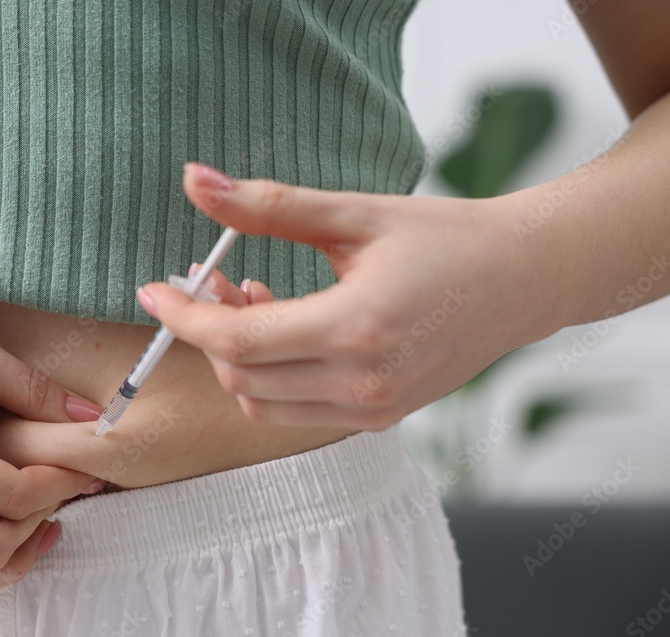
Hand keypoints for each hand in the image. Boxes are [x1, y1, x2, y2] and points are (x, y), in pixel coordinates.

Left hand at [133, 163, 562, 429]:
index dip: (184, 315)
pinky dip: (270, 376)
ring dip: (236, 357)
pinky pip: (296, 412)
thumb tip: (194, 180)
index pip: (238, 339)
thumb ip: (268, 204)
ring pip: (262, 404)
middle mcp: (363, 382)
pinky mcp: (380, 417)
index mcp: (357, 326)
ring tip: (249, 296)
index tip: (153, 290)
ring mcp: (373, 408)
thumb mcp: (354, 213)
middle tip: (206, 278)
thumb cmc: (445, 238)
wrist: (522, 280)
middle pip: (241, 377)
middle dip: (206, 330)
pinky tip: (283, 326)